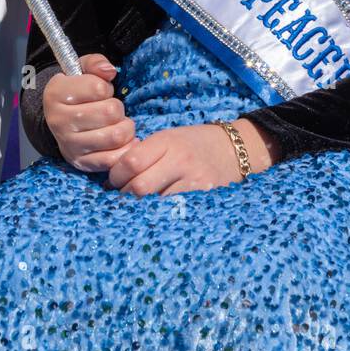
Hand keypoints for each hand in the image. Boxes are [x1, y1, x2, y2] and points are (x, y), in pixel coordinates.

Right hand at [44, 53, 137, 171]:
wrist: (61, 120)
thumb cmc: (76, 93)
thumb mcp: (82, 70)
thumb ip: (96, 64)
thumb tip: (109, 72)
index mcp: (55, 94)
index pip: (98, 88)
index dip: (105, 88)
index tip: (99, 91)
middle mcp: (58, 121)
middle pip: (111, 112)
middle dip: (118, 108)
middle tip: (110, 109)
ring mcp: (69, 145)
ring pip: (116, 136)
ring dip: (124, 128)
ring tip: (116, 124)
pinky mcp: (81, 163)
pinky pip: (113, 160)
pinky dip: (125, 149)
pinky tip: (121, 141)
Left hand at [107, 118, 279, 196]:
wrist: (235, 150)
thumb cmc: (195, 144)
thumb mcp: (170, 138)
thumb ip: (145, 153)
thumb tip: (114, 176)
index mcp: (168, 141)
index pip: (131, 161)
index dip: (116, 175)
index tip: (115, 180)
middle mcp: (180, 160)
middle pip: (139, 186)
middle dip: (125, 195)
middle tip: (123, 196)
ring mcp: (193, 181)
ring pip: (154, 202)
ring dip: (140, 206)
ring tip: (138, 204)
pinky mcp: (203, 197)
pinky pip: (172, 209)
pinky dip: (159, 212)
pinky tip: (157, 210)